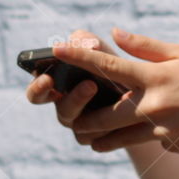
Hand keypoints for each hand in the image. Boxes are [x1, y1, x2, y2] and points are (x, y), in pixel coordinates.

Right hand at [25, 29, 131, 146]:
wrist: (140, 94)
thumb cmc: (114, 67)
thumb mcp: (104, 53)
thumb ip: (91, 44)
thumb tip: (83, 40)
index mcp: (57, 86)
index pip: (38, 92)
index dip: (38, 87)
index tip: (48, 78)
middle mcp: (65, 107)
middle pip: (62, 111)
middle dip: (75, 99)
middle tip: (91, 85)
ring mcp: (79, 126)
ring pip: (81, 126)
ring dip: (102, 111)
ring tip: (116, 95)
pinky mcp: (95, 138)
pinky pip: (98, 138)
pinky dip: (112, 126)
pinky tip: (125, 114)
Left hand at [48, 27, 178, 154]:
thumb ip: (145, 46)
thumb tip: (115, 32)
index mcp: (155, 76)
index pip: (109, 65)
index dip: (79, 57)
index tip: (56, 49)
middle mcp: (153, 104)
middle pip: (102, 115)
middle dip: (81, 116)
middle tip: (70, 115)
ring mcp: (160, 129)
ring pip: (115, 138)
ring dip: (98, 137)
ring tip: (89, 135)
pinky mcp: (169, 145)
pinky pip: (145, 142)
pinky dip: (141, 136)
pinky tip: (151, 131)